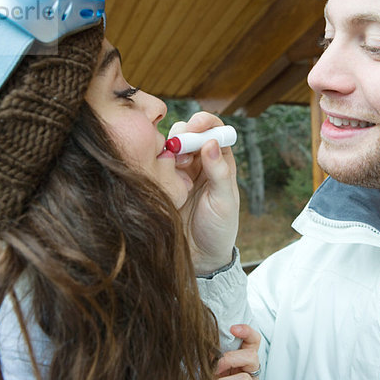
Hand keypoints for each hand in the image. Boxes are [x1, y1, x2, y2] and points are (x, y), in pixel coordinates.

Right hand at [171, 112, 239, 273]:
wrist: (199, 257)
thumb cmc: (219, 229)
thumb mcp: (223, 201)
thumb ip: (219, 172)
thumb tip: (212, 143)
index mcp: (220, 161)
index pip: (215, 130)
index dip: (205, 122)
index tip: (195, 125)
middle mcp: (200, 162)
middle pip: (188, 133)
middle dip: (182, 134)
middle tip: (179, 147)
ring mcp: (179, 171)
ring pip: (170, 146)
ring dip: (169, 150)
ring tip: (172, 165)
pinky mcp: (163, 182)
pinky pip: (156, 164)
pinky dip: (156, 163)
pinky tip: (159, 175)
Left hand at [216, 324, 260, 379]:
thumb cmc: (211, 374)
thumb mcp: (214, 360)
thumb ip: (216, 352)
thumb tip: (208, 348)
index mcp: (242, 355)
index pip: (253, 339)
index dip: (246, 331)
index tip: (233, 329)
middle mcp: (249, 367)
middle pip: (252, 356)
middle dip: (231, 359)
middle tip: (216, 366)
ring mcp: (249, 379)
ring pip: (245, 377)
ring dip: (226, 379)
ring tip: (213, 378)